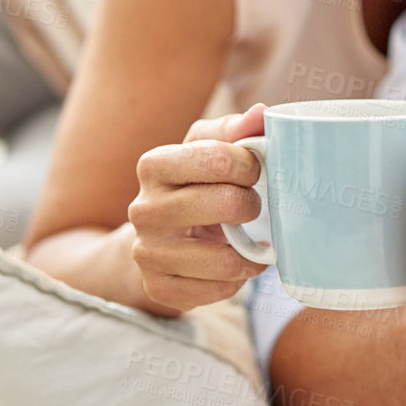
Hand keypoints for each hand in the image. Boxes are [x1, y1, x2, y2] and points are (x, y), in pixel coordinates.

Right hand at [128, 103, 268, 312]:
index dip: (250, 166)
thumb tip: (261, 114)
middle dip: (253, 206)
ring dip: (251, 252)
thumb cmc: (191, 184)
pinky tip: (231, 263)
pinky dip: (236, 280)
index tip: (253, 172)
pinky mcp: (159, 288)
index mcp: (154, 165)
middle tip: (252, 206)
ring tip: (248, 240)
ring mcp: (148, 253)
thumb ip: (236, 129)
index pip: (218, 159)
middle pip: (226, 205)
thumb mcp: (207, 148)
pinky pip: (219, 291)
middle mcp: (143, 209)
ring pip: (226, 260)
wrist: (156, 238)